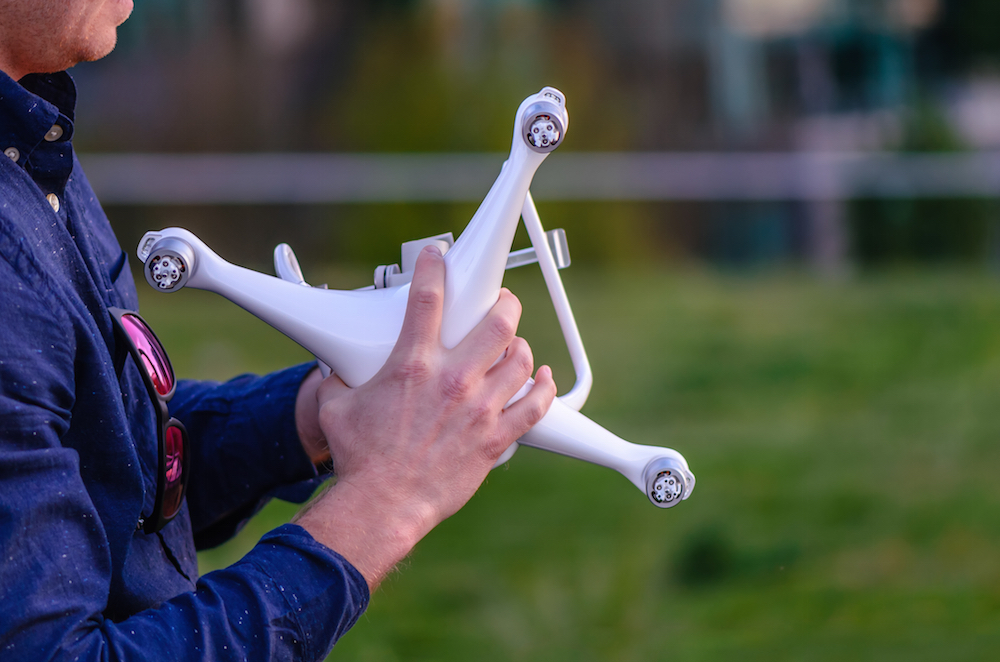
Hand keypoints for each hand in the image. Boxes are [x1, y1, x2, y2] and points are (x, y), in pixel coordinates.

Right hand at [294, 245, 555, 588]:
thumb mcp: (336, 407)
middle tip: (501, 303)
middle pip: (497, 322)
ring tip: (514, 345)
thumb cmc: (360, 458)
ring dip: (520, 346)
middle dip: (504, 303)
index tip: (439, 255)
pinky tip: (542, 378)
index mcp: (412, 364)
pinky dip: (543, 388)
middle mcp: (452, 380)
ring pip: (520, 360)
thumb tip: (333, 370)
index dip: (435, 267)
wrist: (382, 504)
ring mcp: (479, 409)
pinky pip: (534, 406)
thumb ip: (337, 380)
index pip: (428, 299)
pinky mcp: (495, 438)